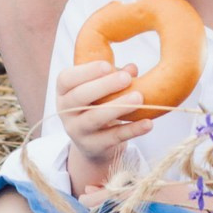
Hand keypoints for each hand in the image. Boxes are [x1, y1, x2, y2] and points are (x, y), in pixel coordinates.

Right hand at [55, 60, 153, 187]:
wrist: (92, 143)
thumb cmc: (97, 105)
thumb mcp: (100, 89)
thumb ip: (114, 76)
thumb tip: (132, 68)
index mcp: (64, 91)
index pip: (67, 79)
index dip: (86, 71)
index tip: (107, 65)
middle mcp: (65, 111)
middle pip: (80, 97)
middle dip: (104, 86)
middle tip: (126, 78)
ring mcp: (77, 131)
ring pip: (95, 118)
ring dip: (118, 107)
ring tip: (139, 98)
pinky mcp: (93, 147)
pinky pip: (114, 137)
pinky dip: (132, 130)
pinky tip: (148, 123)